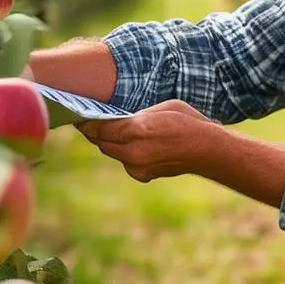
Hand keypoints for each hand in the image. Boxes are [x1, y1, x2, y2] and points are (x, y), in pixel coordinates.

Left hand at [75, 99, 216, 182]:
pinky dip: (123, 152)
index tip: (77, 116)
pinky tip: (128, 143)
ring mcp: (137, 167)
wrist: (207, 150)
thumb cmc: (187, 121)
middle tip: (85, 121)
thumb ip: (135, 117)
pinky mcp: (142, 175)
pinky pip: (125, 161)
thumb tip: (117, 121)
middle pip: (101, 142)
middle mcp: (133, 152)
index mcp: (137, 130)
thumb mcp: (160, 108)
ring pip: (112, 152)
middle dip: (93, 132)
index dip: (86, 122)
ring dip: (108, 142)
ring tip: (105, 130)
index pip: (100, 128)